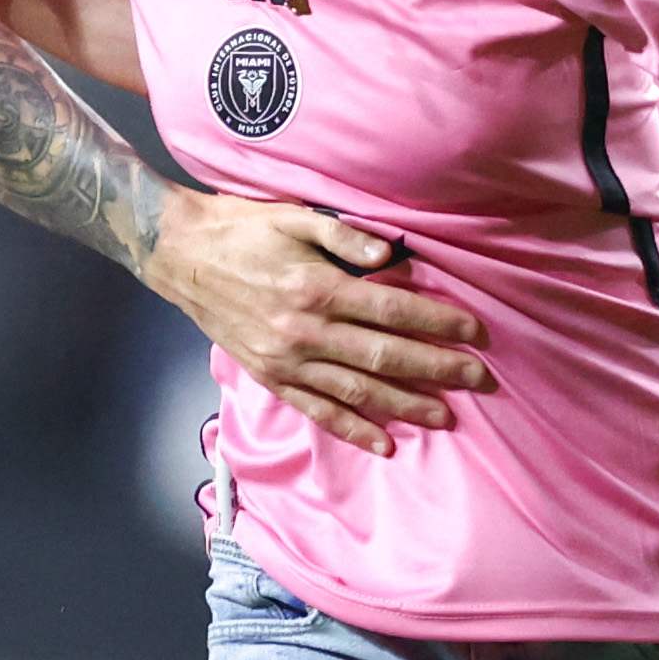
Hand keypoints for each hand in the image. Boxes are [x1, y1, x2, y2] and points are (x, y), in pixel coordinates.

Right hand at [143, 190, 485, 454]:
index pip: (392, 310)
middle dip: (437, 368)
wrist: (179, 254)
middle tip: (479, 379)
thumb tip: (394, 255)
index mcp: (316, 287)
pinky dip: (351, 428)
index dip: (437, 322)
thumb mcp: (294, 216)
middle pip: (384, 355)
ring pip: (357, 389)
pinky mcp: (269, 375)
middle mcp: (304, 331)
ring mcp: (286, 359)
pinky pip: (316, 409)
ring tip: (445, 415)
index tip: (474, 332)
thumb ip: (345, 235)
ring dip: (404, 404)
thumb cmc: (242, 228)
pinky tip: (383, 443)